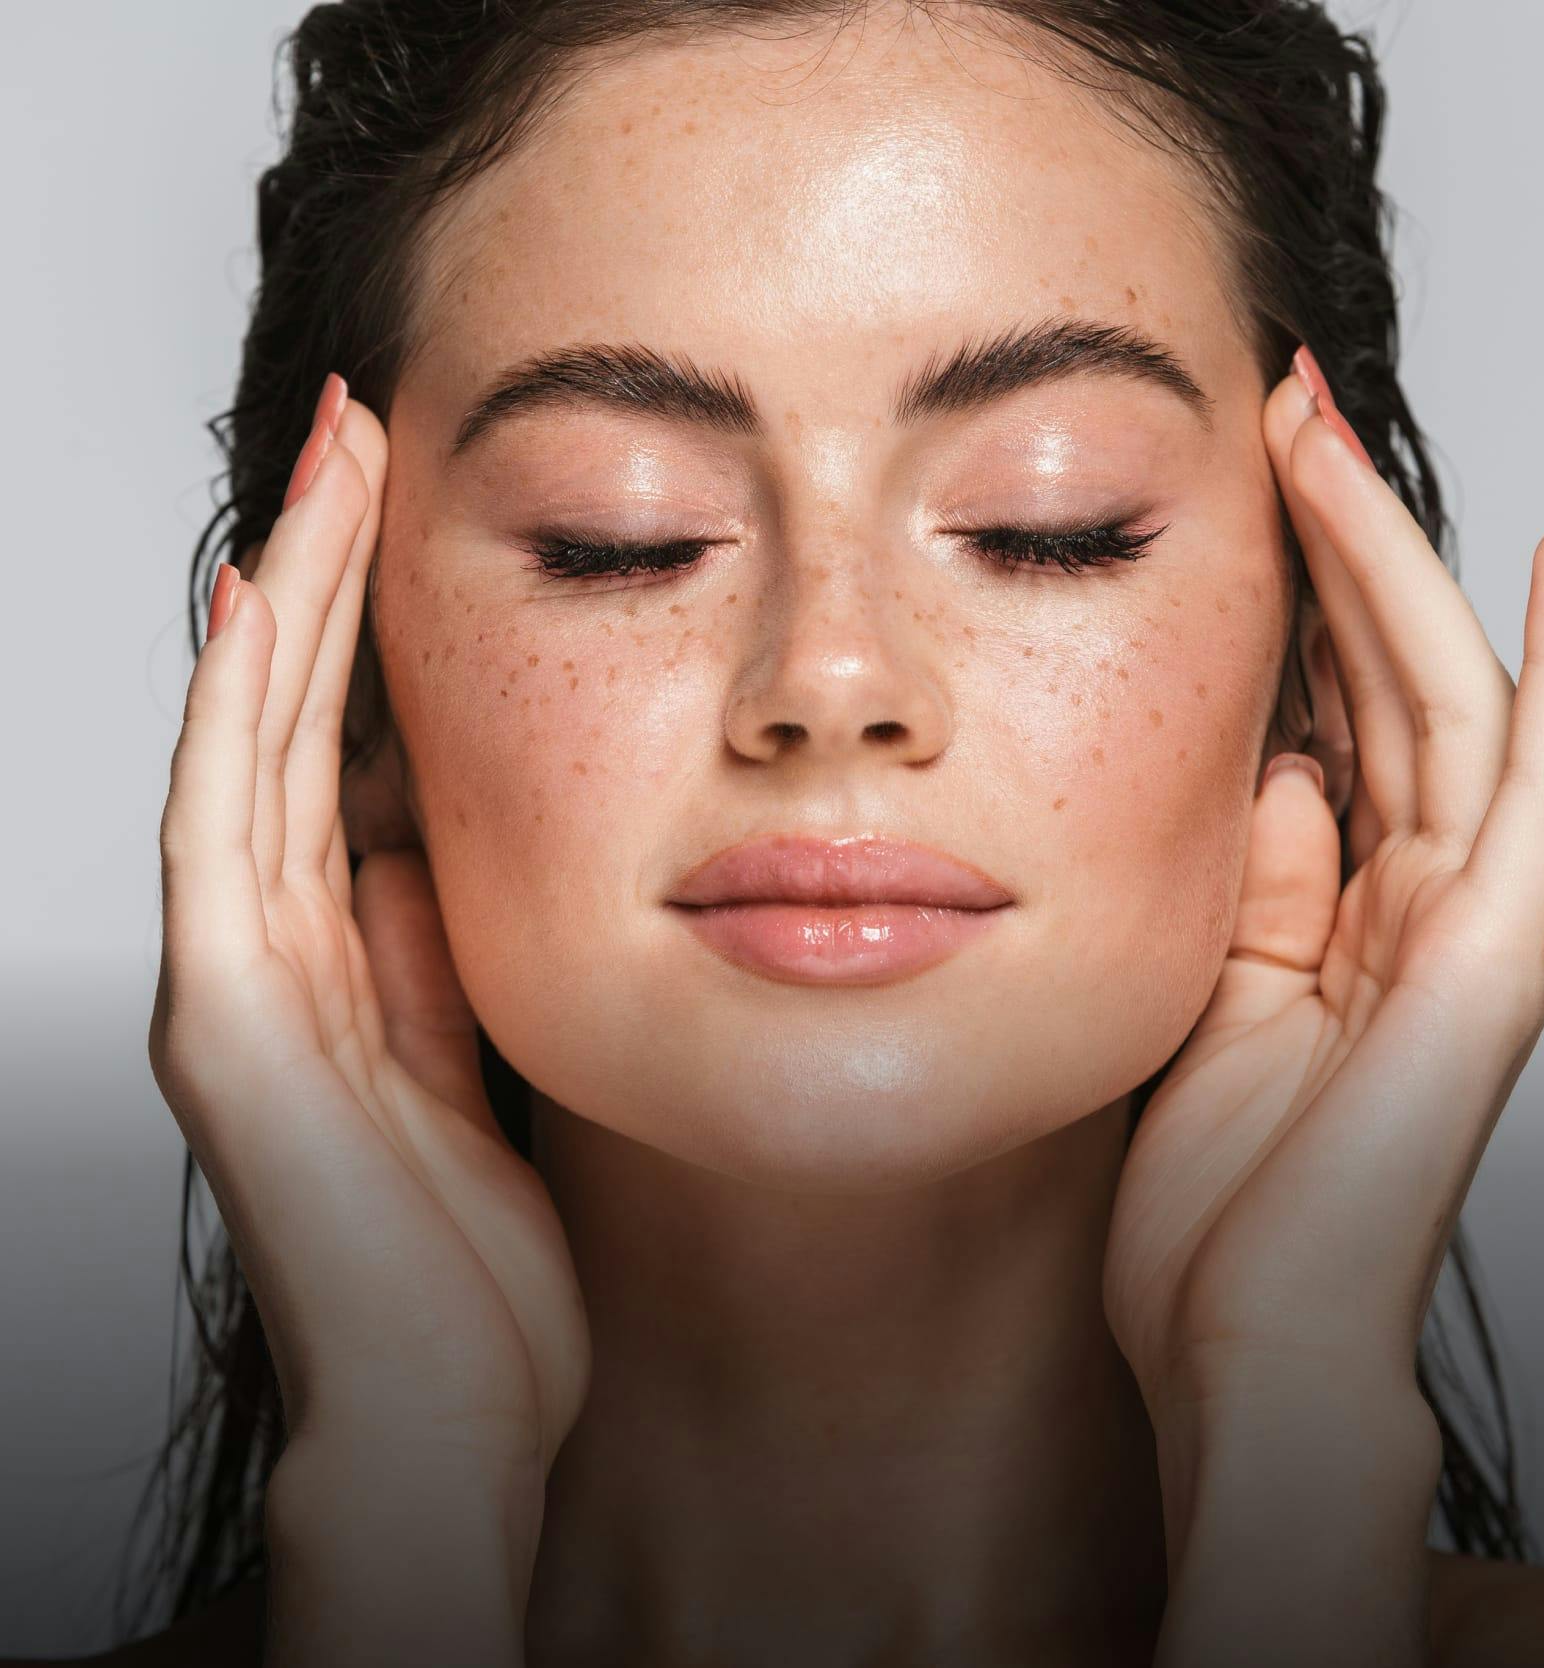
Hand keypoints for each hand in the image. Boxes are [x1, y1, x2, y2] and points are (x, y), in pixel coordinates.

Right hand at [149, 380, 589, 1504]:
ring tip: (323, 468)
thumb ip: (422, 966)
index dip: (357, 634)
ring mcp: (236, 990)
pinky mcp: (230, 1033)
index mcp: (331, 969)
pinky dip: (243, 718)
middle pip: (286, 728)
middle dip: (318, 578)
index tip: (396, 514)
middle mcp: (264, 960)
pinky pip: (232, 837)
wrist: (447, 1416)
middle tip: (352, 431)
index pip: (336, 762)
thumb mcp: (467, 1076)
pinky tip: (262, 611)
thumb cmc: (473, 1271)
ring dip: (286, 605)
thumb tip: (414, 852)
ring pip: (250, 750)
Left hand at [1102, 359, 1543, 1443]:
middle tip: (1283, 411)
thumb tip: (1270, 768)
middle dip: (1336, 541)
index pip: (1327, 714)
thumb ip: (1249, 881)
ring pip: (1450, 699)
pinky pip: (1533, 789)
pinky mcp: (1489, 963)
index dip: (1290, 595)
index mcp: (1336, 910)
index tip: (1233, 483)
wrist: (1246, 1339)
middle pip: (1387, 678)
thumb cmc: (1212, 1198)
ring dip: (1397, 562)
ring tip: (1333, 436)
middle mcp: (1414, 900)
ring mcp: (1463, 926)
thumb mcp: (1204, 997)